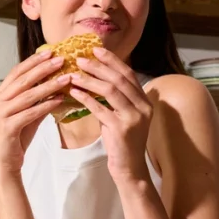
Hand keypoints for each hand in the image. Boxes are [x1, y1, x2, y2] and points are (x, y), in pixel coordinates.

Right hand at [0, 50, 70, 176]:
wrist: (6, 162)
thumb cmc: (16, 138)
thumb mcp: (27, 114)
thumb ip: (37, 100)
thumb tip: (56, 84)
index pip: (16, 73)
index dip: (33, 62)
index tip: (50, 54)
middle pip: (22, 80)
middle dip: (43, 69)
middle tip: (60, 60)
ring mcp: (0, 114)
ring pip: (28, 95)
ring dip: (49, 86)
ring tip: (66, 78)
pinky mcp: (7, 127)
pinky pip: (30, 113)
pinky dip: (46, 105)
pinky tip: (59, 99)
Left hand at [68, 47, 152, 183]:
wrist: (129, 168)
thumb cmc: (122, 142)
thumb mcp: (121, 116)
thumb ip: (114, 99)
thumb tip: (94, 78)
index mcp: (145, 101)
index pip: (128, 74)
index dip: (112, 61)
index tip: (95, 50)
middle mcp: (143, 107)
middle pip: (119, 79)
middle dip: (99, 66)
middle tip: (80, 59)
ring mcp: (134, 118)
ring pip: (111, 91)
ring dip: (90, 80)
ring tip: (73, 74)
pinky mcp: (122, 129)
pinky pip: (101, 109)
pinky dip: (86, 98)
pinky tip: (74, 92)